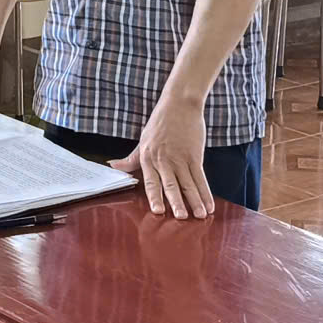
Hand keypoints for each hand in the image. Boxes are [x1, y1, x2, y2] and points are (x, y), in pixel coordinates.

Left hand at [120, 94, 210, 219]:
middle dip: (177, 203)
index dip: (154, 197)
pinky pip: (201, 177)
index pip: (151, 182)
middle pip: (171, 185)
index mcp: (148, 158)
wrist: (179, 104)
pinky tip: (209, 204)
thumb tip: (112, 165)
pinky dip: (206, 192)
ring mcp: (181, 158)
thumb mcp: (143, 140)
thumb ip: (130, 159)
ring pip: (188, 183)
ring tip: (200, 216)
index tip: (157, 211)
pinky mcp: (195, 155)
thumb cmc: (160, 122)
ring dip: (195, 201)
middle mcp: (164, 160)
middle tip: (181, 218)